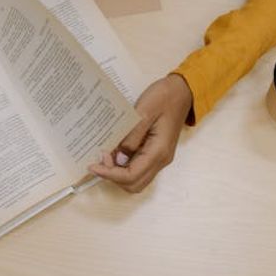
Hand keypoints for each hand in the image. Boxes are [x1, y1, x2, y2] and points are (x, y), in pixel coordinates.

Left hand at [89, 74, 191, 192]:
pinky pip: (139, 168)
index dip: (109, 174)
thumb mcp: (143, 112)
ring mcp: (160, 157)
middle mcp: (161, 159)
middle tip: (101, 156)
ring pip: (136, 179)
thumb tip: (118, 158)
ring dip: (118, 173)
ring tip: (106, 154)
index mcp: (159, 151)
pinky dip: (124, 166)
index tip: (93, 165)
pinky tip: (114, 151)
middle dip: (113, 176)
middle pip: (134, 184)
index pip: (131, 176)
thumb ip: (131, 137)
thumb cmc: (164, 97)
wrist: (182, 91)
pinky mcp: (156, 152)